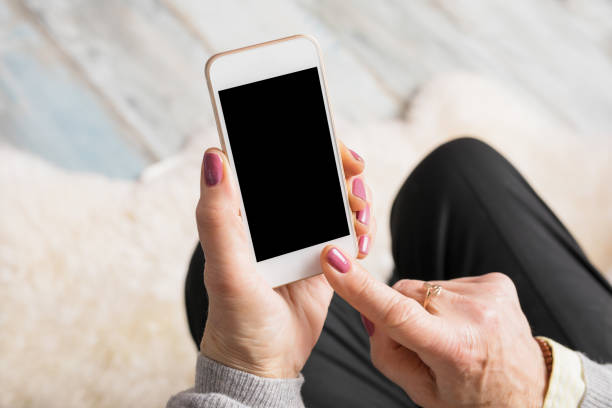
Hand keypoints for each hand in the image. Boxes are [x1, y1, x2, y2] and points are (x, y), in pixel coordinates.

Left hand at [196, 141, 375, 377]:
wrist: (265, 364)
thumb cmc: (235, 319)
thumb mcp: (225, 268)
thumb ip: (216, 216)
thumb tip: (214, 157)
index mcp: (246, 212)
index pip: (274, 162)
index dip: (304, 145)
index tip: (331, 148)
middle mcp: (274, 220)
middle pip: (313, 176)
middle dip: (340, 170)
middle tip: (355, 177)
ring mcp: (300, 237)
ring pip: (334, 199)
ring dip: (355, 199)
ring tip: (359, 219)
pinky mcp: (322, 257)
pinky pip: (346, 230)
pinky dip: (360, 228)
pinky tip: (361, 240)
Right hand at [320, 247, 547, 406]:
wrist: (526, 393)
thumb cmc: (472, 397)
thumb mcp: (422, 391)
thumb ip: (387, 352)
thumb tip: (370, 310)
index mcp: (454, 350)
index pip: (396, 313)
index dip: (360, 287)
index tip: (334, 261)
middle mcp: (474, 317)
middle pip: (404, 293)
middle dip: (401, 312)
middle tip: (425, 343)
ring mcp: (489, 296)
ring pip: (424, 287)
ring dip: (427, 307)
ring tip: (453, 335)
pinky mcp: (497, 282)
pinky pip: (448, 282)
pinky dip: (448, 301)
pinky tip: (467, 323)